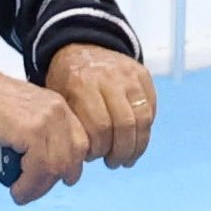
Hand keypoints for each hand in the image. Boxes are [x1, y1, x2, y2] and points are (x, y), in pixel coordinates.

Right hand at [0, 68, 93, 202]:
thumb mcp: (23, 114)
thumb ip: (39, 132)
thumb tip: (44, 163)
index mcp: (58, 106)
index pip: (80, 141)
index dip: (71, 164)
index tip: (58, 177)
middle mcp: (58, 111)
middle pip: (74, 156)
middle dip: (56, 179)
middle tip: (36, 188)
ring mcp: (47, 121)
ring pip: (57, 167)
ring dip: (39, 188)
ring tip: (22, 193)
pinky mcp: (32, 132)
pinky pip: (40, 170)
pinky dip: (29, 186)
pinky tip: (17, 190)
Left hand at [45, 42, 157, 170]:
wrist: (79, 47)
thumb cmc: (66, 81)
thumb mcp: (59, 99)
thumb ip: (72, 125)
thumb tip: (86, 158)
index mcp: (82, 84)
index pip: (100, 127)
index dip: (100, 149)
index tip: (94, 158)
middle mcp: (108, 77)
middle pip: (125, 124)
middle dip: (121, 151)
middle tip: (114, 163)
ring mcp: (129, 74)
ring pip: (143, 118)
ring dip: (137, 145)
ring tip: (127, 158)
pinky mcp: (142, 74)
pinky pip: (151, 107)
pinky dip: (146, 128)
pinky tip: (135, 140)